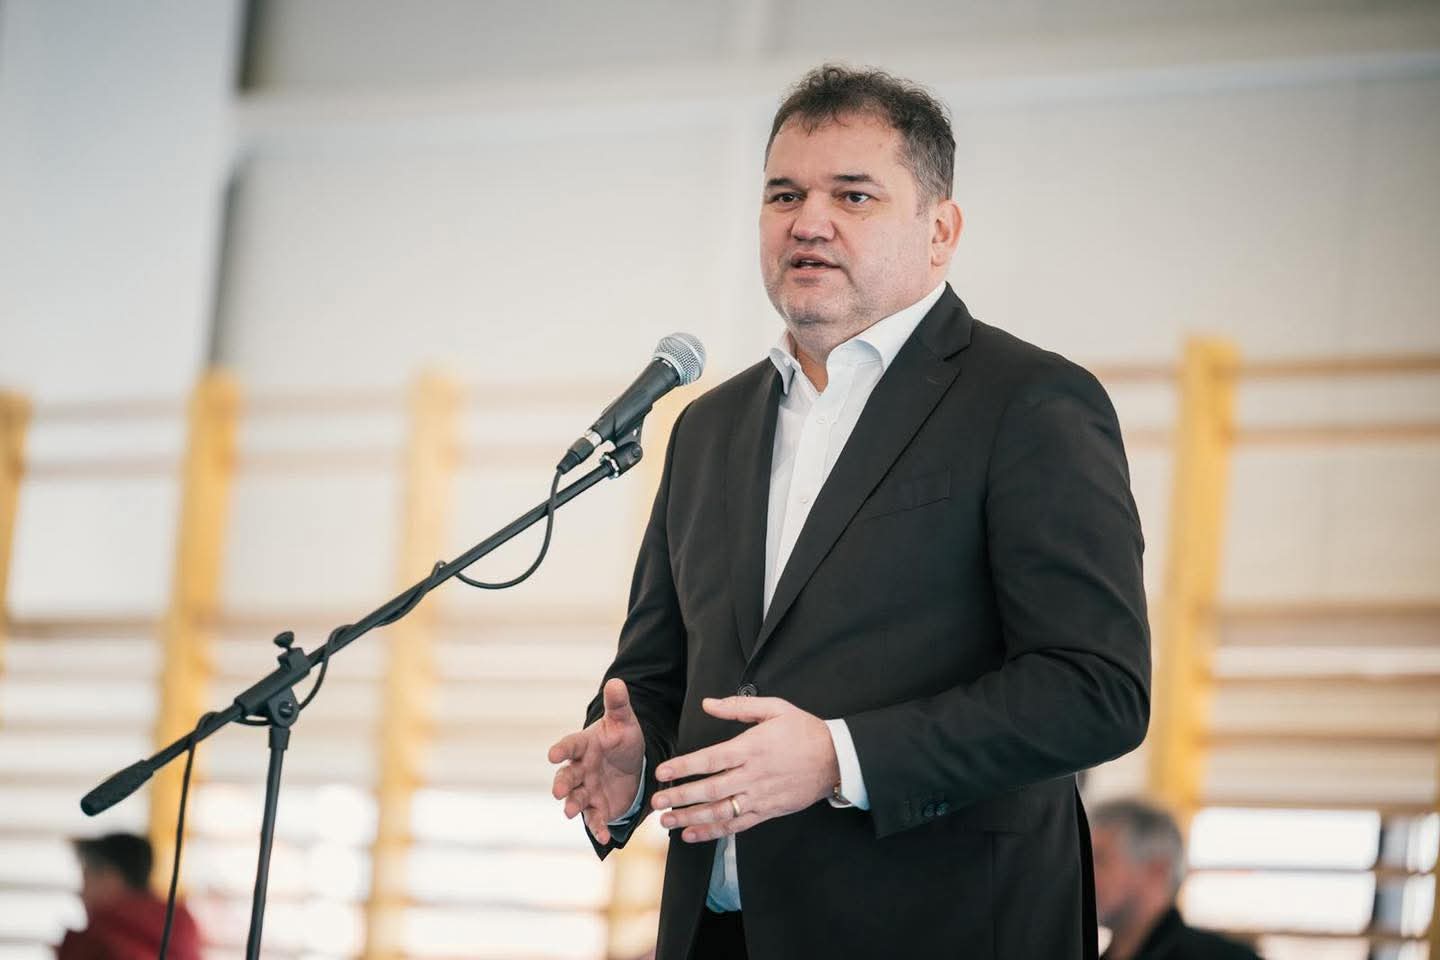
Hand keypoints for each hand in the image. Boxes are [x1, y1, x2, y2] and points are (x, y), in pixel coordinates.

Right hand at [548, 678, 645, 844]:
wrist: (631, 764)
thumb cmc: (622, 739)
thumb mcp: (624, 722)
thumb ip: (618, 705)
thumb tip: (616, 681)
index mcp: (584, 745)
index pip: (570, 746)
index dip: (562, 750)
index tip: (553, 755)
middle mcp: (581, 768)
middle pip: (567, 775)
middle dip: (562, 783)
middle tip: (557, 791)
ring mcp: (588, 789)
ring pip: (575, 798)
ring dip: (571, 805)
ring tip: (569, 812)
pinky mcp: (599, 807)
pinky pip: (596, 819)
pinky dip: (599, 828)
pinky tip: (606, 837)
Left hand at [651, 696, 838, 842]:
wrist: (837, 759)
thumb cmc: (804, 730)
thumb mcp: (775, 708)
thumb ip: (738, 707)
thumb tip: (707, 703)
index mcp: (751, 748)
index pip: (711, 759)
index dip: (684, 766)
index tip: (662, 772)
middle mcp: (753, 775)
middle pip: (710, 789)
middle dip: (680, 796)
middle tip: (656, 802)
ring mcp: (760, 797)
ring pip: (721, 811)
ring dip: (691, 818)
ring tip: (667, 822)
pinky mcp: (768, 811)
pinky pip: (737, 825)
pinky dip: (713, 831)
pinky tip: (692, 834)